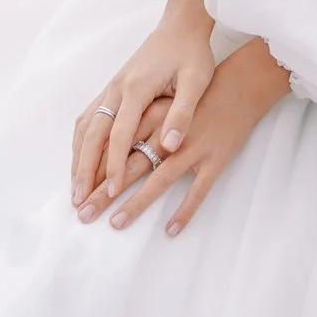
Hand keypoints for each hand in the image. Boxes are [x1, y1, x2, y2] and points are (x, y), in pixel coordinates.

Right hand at [71, 0, 215, 206]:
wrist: (180, 25)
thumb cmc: (191, 53)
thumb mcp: (197, 81)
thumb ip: (182, 114)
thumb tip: (169, 146)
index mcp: (137, 88)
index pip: (120, 135)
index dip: (115, 165)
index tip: (113, 192)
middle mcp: (117, 88)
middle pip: (92, 134)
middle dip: (84, 170)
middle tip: (80, 201)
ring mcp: (111, 87)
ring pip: (85, 127)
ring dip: (78, 158)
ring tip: (75, 188)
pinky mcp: (111, 88)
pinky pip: (88, 118)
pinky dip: (81, 142)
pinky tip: (80, 160)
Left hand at [81, 38, 292, 237]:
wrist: (240, 87)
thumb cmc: (198, 97)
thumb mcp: (164, 102)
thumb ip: (139, 124)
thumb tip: (106, 149)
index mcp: (153, 117)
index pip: (117, 148)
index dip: (96, 172)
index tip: (76, 194)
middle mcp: (168, 134)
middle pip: (130, 167)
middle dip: (105, 192)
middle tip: (83, 215)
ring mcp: (193, 149)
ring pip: (159, 180)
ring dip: (136, 203)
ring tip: (116, 223)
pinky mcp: (215, 160)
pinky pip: (198, 191)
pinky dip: (185, 211)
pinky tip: (171, 229)